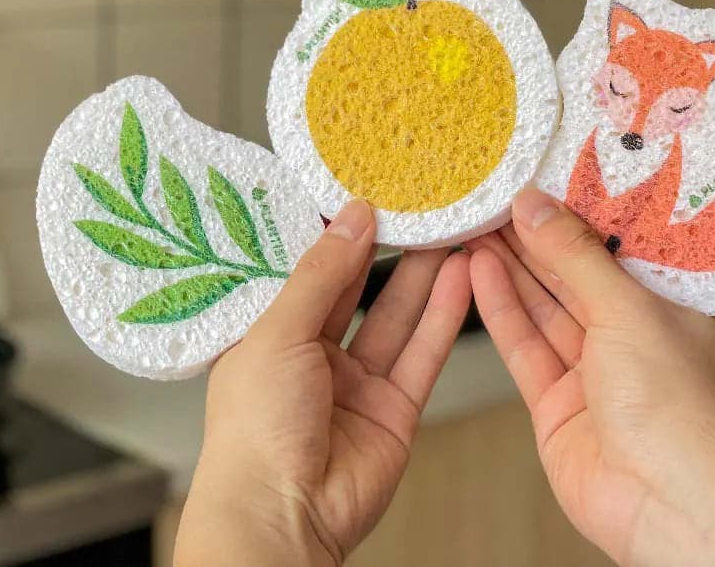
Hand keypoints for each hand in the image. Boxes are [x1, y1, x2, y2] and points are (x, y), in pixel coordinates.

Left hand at [175, 200, 471, 565]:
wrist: (282, 520)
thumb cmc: (254, 430)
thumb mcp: (278, 333)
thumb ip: (322, 274)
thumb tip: (353, 217)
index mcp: (270, 336)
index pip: (309, 272)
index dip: (338, 235)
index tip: (367, 196)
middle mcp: (313, 356)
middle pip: (359, 290)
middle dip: (387, 249)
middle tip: (416, 208)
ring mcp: (357, 383)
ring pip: (397, 317)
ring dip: (423, 275)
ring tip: (449, 230)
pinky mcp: (395, 408)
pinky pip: (422, 352)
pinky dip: (443, 314)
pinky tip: (461, 278)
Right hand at [467, 188, 714, 564]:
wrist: (667, 503)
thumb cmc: (676, 404)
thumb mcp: (627, 308)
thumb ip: (575, 256)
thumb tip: (534, 206)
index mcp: (672, 308)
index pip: (618, 249)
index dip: (577, 216)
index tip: (540, 183)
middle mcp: (633, 338)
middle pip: (574, 276)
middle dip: (534, 238)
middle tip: (495, 199)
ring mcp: (593, 373)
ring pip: (544, 307)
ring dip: (510, 266)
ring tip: (476, 224)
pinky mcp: (557, 403)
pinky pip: (525, 345)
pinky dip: (501, 308)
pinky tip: (478, 271)